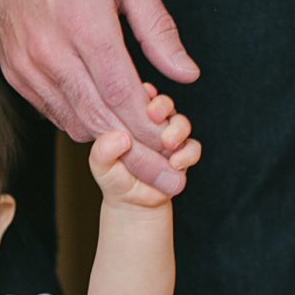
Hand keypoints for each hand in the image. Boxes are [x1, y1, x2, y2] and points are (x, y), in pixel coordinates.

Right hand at [0, 0, 199, 192]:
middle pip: (101, 122)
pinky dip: (84, 125)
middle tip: (170, 185)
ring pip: (77, 123)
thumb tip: (187, 74)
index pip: (123, 97)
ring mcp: (28, 65)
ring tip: (148, 163)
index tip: (176, 157)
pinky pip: (54, 112)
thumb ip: (158, 29)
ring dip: (113, 146)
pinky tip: (109, 127)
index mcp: (85, 26)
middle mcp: (51, 52)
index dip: (151, 134)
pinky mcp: (15, 72)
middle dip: (139, 159)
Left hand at [88, 84, 200, 206]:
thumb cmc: (114, 177)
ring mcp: (170, 139)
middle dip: (163, 105)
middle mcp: (153, 125)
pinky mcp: (183, 155)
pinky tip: (175, 163)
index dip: (144, 92)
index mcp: (132, 118)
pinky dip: (187, 154)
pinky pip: (193, 148)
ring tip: (167, 143)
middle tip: (153, 114)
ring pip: (182, 123)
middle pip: (165, 104)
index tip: (143, 92)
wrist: (132, 202)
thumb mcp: (101, 165)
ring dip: (178, 129)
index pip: (140, 96)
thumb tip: (120, 138)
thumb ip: (103, 151)